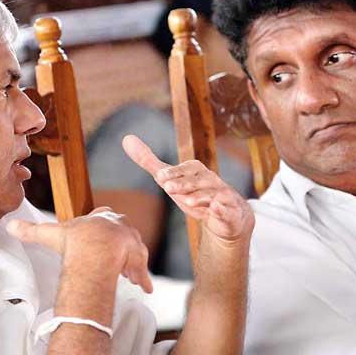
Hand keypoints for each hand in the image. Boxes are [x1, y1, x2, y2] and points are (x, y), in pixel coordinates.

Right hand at [7, 208, 152, 292]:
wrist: (96, 249)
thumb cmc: (75, 240)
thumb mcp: (50, 233)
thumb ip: (31, 231)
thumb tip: (9, 226)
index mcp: (102, 216)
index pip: (105, 215)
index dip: (102, 226)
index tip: (100, 236)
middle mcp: (120, 226)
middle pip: (123, 234)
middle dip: (120, 246)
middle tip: (115, 259)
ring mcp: (132, 241)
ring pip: (134, 252)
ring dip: (131, 264)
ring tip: (128, 276)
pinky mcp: (138, 258)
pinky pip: (142, 270)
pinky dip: (143, 280)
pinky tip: (145, 289)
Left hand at [122, 135, 253, 245]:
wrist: (226, 215)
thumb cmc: (194, 192)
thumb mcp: (170, 178)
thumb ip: (149, 161)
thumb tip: (126, 139)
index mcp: (195, 170)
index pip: (183, 169)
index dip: (172, 173)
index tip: (159, 177)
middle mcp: (209, 179)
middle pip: (196, 180)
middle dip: (183, 184)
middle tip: (168, 188)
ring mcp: (221, 195)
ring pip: (210, 194)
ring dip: (200, 197)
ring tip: (188, 201)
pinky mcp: (229, 211)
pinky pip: (226, 209)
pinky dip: (222, 209)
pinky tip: (216, 209)